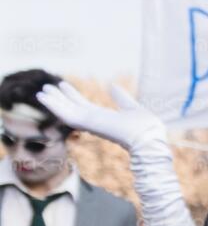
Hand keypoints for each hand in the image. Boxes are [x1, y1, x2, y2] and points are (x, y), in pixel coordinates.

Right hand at [36, 81, 165, 152]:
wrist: (149, 139)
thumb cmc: (146, 128)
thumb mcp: (131, 107)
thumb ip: (121, 98)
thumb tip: (113, 86)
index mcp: (105, 118)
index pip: (84, 106)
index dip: (73, 96)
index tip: (63, 85)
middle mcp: (96, 122)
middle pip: (72, 108)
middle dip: (59, 99)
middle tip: (46, 88)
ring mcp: (91, 124)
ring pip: (66, 112)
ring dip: (53, 103)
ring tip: (40, 93)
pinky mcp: (89, 124)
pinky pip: (67, 116)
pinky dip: (55, 107)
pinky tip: (45, 99)